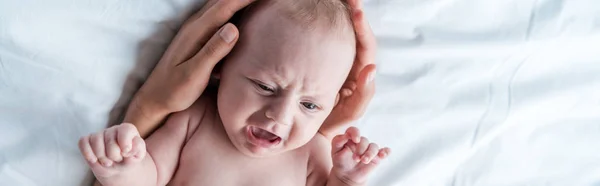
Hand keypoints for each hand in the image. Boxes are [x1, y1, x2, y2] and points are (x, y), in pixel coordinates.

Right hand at [78, 123, 146, 178]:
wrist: (119, 168)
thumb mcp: (138, 155)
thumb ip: (137, 149)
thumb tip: (127, 148)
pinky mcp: (88, 141)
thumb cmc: (129, 159)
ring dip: (101, 156)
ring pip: (96, 140)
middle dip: (114, 155)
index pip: (125, 130)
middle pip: (110, 140)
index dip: (125, 143)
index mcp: (127, 130)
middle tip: (117, 160)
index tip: (125, 153)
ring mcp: (100, 134)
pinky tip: (94, 160)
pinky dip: (87, 152)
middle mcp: (113, 129)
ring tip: (108, 163)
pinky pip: (83, 142)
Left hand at [125, 0, 255, 136]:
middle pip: (223, 1)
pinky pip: (217, 16)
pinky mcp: (196, 37)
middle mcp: (194, 26)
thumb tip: (234, 28)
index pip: (225, 6)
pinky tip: (241, 15)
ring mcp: (194, 30)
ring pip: (219, 6)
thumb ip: (213, 51)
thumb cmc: (174, 91)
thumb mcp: (195, 75)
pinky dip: (231, 10)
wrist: (155, 99)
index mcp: (196, 32)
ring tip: (257, 3)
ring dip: (237, 1)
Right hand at [320, 0, 376, 136]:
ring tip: (339, 0)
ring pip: (342, 33)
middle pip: (356, 32)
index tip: (356, 11)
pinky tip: (321, 13)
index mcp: (360, 71)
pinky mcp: (322, 60)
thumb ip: (364, 94)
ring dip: (341, 15)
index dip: (362, 27)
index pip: (366, 45)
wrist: (309, 128)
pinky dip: (328, 25)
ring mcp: (337, 60)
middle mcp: (351, 62)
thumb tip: (371, 69)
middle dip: (354, 12)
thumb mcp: (351, 112)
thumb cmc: (333, 123)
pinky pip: (326, 39)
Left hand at [331, 127, 390, 184]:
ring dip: (369, 154)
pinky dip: (385, 152)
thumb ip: (338, 141)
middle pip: (364, 140)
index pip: (353, 130)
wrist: (347, 175)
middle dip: (360, 149)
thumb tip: (345, 135)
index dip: (355, 133)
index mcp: (350, 138)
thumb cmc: (340, 162)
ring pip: (373, 146)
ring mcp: (369, 149)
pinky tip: (383, 155)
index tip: (355, 140)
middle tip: (355, 159)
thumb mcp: (335, 152)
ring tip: (364, 161)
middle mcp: (360, 142)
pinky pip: (384, 151)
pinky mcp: (376, 156)